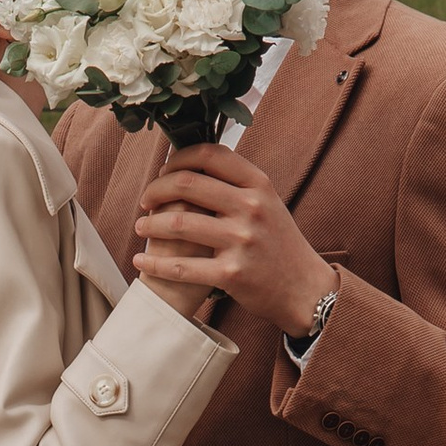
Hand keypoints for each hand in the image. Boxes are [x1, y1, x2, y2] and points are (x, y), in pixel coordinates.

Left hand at [134, 143, 331, 335]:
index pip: (210, 155)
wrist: (305, 289)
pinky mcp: (231, 275)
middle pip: (187, 184)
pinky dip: (155, 264)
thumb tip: (193, 163)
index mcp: (259, 185)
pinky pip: (182, 267)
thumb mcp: (268, 203)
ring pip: (179, 223)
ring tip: (141, 228)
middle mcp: (251, 208)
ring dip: (150, 226)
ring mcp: (241, 241)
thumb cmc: (278, 244)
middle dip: (155, 190)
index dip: (178, 158)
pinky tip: (141, 261)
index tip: (164, 170)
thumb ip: (236, 184)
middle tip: (145, 200)